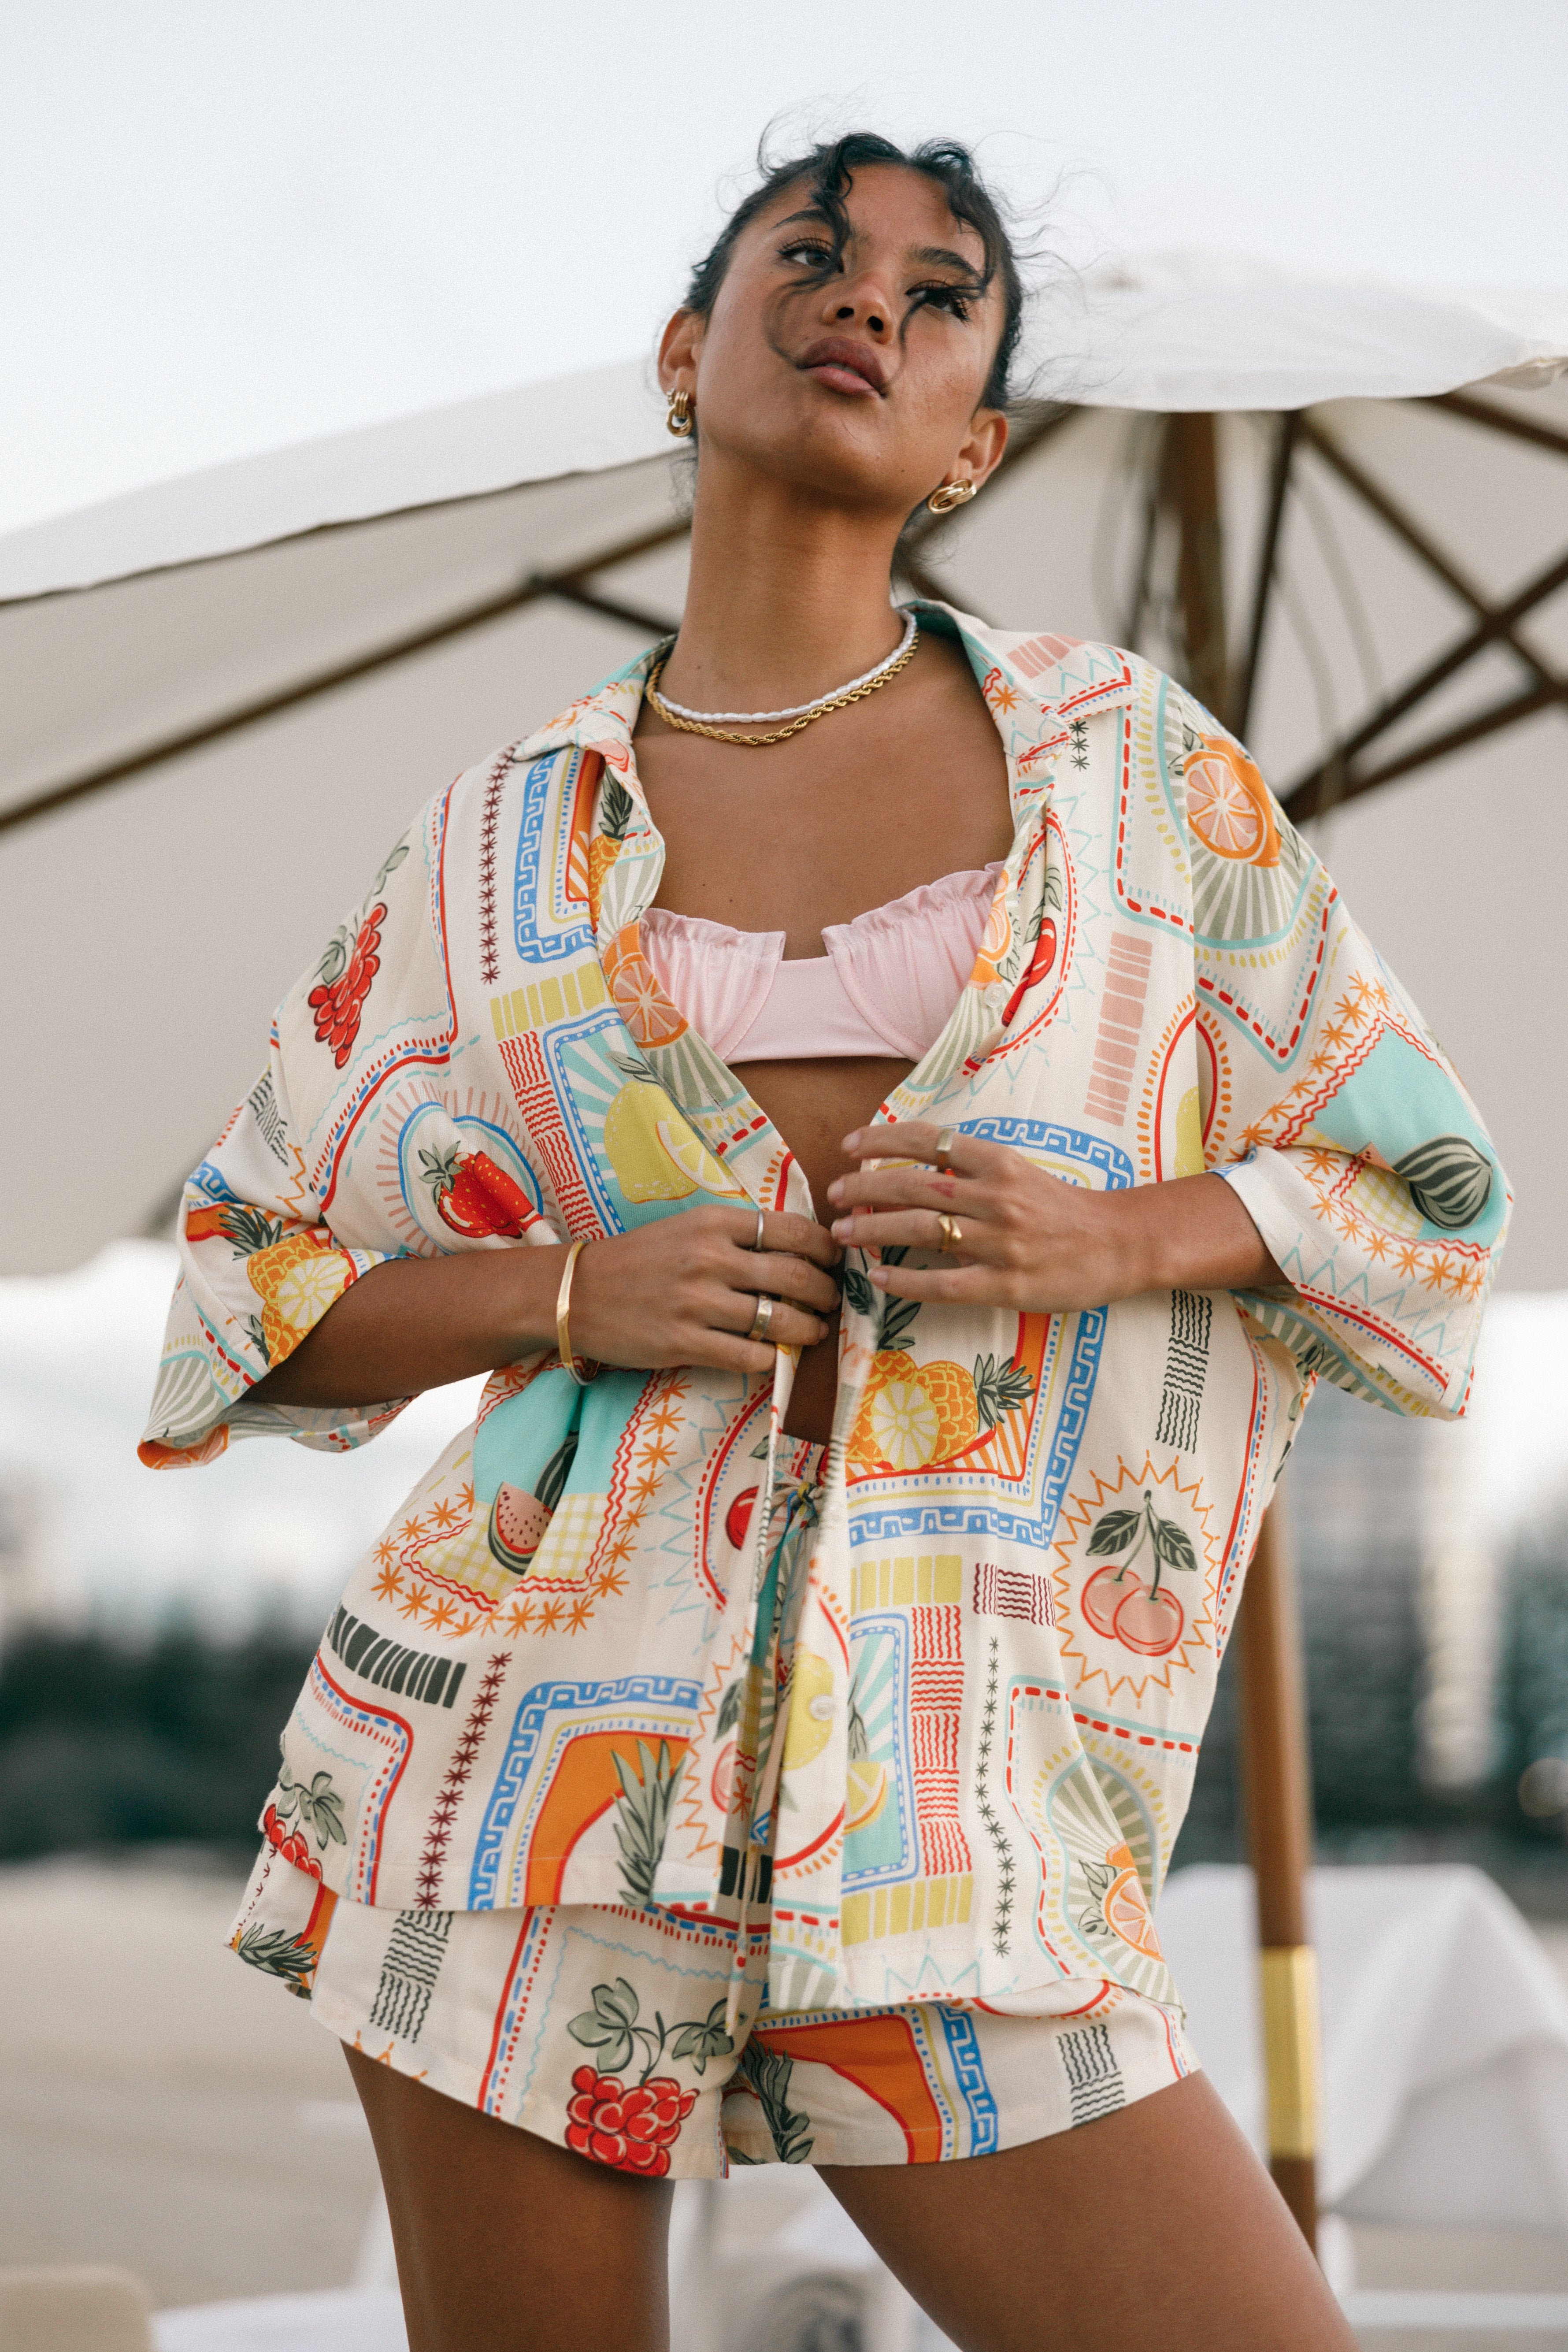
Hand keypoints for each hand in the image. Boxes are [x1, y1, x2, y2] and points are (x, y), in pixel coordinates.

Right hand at [568, 1206, 841, 1377]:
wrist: (578, 1293)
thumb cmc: (639, 1259)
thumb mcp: (688, 1228)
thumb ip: (736, 1235)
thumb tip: (795, 1250)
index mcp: (713, 1222)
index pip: (791, 1229)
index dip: (824, 1248)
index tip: (834, 1260)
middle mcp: (709, 1259)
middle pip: (795, 1277)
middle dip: (826, 1293)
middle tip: (831, 1301)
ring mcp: (697, 1303)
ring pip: (779, 1320)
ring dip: (808, 1329)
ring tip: (814, 1331)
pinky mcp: (685, 1343)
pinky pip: (750, 1356)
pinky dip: (773, 1358)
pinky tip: (776, 1355)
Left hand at [826, 1123, 1281, 1313]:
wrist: (1120, 1244)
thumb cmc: (1064, 1208)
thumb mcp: (1019, 1172)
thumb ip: (972, 1168)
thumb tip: (914, 1164)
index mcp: (999, 1162)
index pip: (928, 1141)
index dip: (881, 1140)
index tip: (848, 1146)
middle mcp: (997, 1196)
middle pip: (914, 1186)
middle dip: (865, 1187)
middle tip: (833, 1194)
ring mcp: (1001, 1242)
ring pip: (922, 1232)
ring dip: (875, 1230)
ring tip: (843, 1233)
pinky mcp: (1008, 1284)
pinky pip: (945, 1284)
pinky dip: (906, 1281)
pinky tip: (878, 1280)